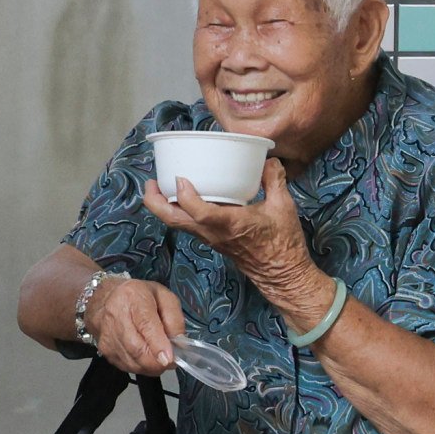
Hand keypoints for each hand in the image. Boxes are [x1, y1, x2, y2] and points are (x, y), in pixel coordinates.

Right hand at [84, 273, 192, 378]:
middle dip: (157, 362)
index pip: (145, 325)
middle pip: (136, 348)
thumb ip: (175, 319)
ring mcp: (107, 334)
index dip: (158, 345)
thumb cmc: (137, 296)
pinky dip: (140, 367)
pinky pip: (126, 366)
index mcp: (132, 297)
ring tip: (159, 358)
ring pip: (132, 362)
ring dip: (150, 366)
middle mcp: (115, 316)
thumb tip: (179, 343)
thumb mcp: (164, 297)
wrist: (105, 298)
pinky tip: (145, 357)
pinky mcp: (104, 349)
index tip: (169, 359)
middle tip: (171, 362)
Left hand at [142, 160, 325, 308]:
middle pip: (172, 220)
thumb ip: (275, 180)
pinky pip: (187, 225)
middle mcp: (212, 232)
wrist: (282, 273)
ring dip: (162, 206)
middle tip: (151, 181)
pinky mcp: (211, 240)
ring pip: (176, 224)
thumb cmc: (283, 243)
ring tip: (160, 186)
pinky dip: (177, 211)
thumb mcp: (284, 207)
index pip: (198, 212)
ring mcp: (209, 238)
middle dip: (155, 201)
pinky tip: (183, 197)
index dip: (185, 194)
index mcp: (229, 224)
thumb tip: (269, 160)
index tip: (180, 177)